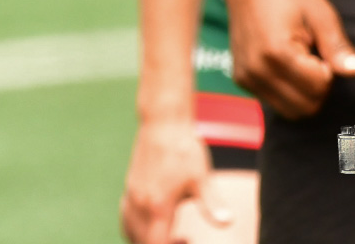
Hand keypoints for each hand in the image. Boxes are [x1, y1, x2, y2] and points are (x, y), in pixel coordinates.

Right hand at [121, 119, 227, 243]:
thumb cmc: (185, 149)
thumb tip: (228, 222)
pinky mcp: (131, 187)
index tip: (187, 241)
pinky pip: (127, 217)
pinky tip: (155, 222)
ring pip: (130, 230)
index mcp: (157, 206)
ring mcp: (132, 195)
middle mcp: (140, 203)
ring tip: (174, 236)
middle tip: (186, 240)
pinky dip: (137, 228)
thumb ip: (212, 204)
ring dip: (146, 240)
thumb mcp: (202, 178)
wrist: (162, 123)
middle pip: (140, 241)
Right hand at [229, 0, 354, 117]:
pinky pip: (273, 102)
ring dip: (302, 94)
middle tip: (313, 59)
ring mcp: (245, 76)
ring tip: (299, 63)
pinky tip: (285, 66)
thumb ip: (338, 48)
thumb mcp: (320, 15)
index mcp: (276, 53)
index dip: (328, 70)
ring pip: (289, 110)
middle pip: (305, 107)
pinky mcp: (240, 79)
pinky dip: (286, 92)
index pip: (318, 88)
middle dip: (317, 88)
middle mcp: (256, 70)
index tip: (319, 48)